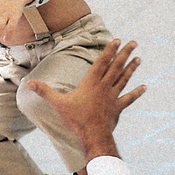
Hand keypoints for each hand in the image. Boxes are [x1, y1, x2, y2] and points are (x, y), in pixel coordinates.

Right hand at [26, 39, 144, 161]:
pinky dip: (137, 92)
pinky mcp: (117, 107)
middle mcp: (104, 87)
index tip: (117, 40)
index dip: (109, 51)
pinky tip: (144, 87)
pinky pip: (129, 98)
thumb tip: (29, 83)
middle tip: (134, 43)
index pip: (101, 63)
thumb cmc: (75, 119)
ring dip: (131, 68)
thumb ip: (45, 92)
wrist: (92, 135)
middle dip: (125, 54)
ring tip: (138, 59)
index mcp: (91, 83)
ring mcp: (113, 97)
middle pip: (116, 67)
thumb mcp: (58, 103)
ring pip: (124, 79)